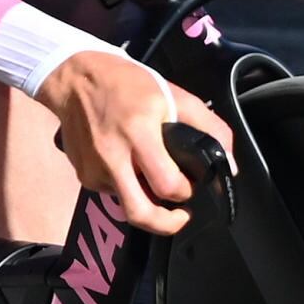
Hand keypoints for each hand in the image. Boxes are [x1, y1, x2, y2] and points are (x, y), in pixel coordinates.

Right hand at [35, 51, 234, 236]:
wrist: (75, 79)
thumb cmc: (127, 84)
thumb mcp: (174, 95)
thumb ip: (209, 127)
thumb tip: (228, 166)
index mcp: (139, 133)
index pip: (167, 185)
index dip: (185, 192)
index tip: (190, 184)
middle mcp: (113, 157)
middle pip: (141, 214)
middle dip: (166, 224)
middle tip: (179, 216)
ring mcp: (95, 170)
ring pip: (127, 204)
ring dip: (145, 198)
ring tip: (151, 177)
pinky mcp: (83, 176)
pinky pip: (111, 193)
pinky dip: (126, 186)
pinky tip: (128, 165)